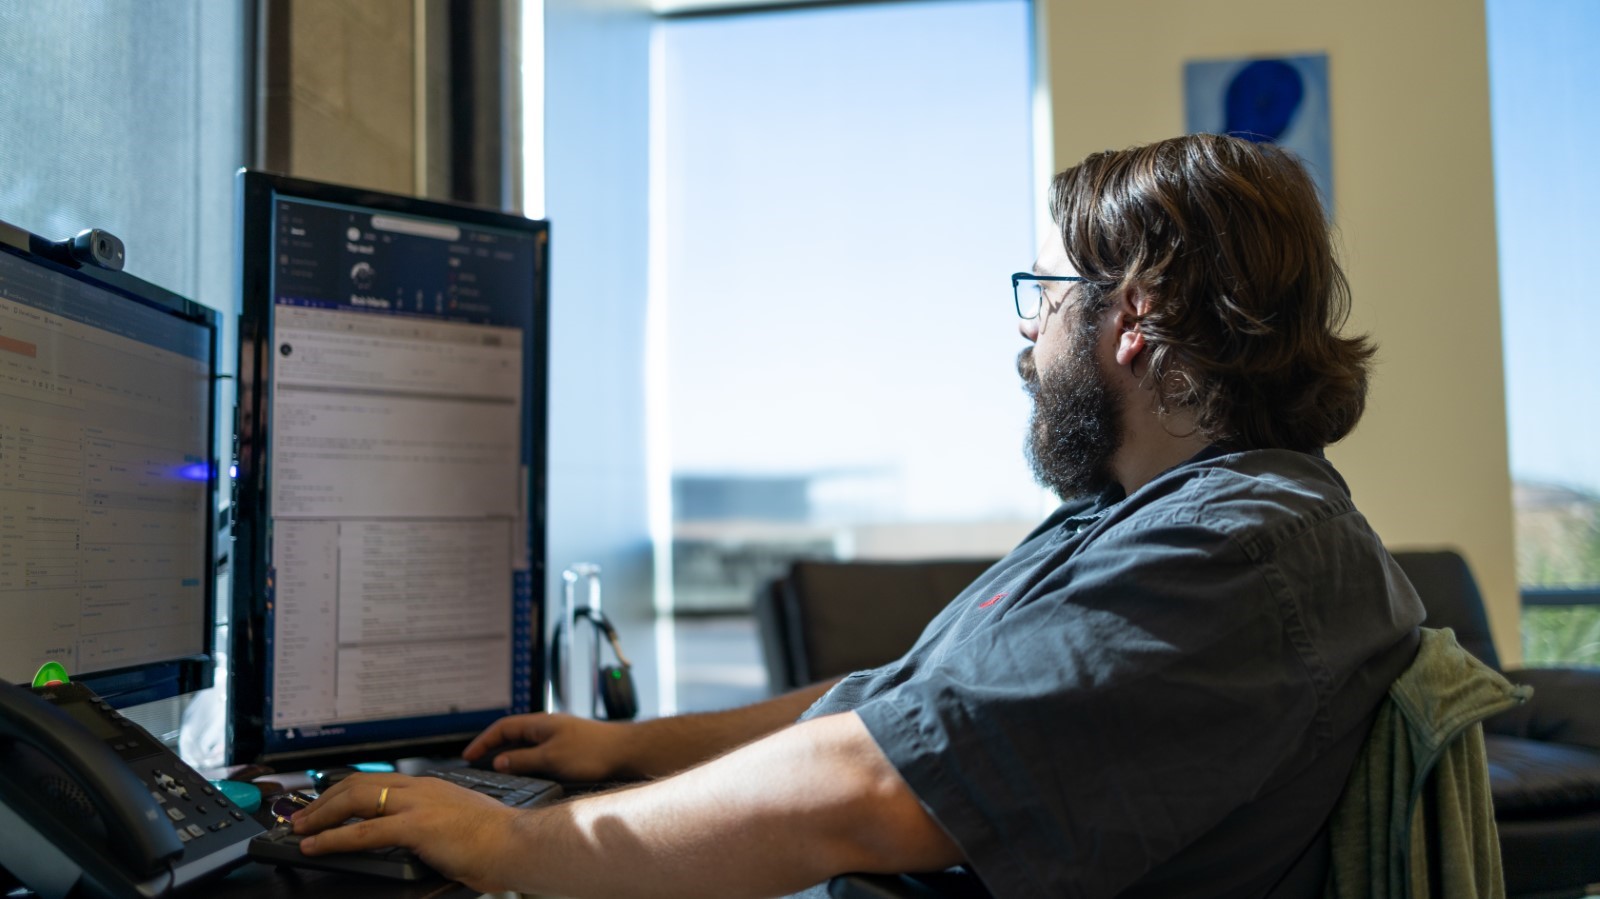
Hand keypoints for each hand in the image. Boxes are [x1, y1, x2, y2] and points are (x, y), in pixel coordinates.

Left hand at [292, 773, 519, 891]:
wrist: (517, 842)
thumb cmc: (498, 839)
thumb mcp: (461, 821)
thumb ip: (438, 823)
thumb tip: (426, 838)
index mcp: (430, 787)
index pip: (378, 780)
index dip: (345, 790)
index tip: (326, 802)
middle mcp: (420, 788)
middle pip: (358, 783)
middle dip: (324, 799)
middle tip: (302, 815)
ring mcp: (416, 805)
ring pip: (355, 800)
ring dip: (320, 815)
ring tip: (300, 828)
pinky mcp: (415, 827)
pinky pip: (363, 831)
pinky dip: (333, 838)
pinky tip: (316, 846)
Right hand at [463, 712, 636, 780]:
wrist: (628, 752)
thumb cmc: (593, 752)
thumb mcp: (551, 758)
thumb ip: (523, 760)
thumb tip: (499, 760)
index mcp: (540, 723)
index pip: (502, 727)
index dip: (482, 741)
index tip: (467, 755)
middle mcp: (548, 726)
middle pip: (512, 734)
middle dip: (493, 746)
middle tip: (476, 763)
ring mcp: (559, 736)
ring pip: (526, 744)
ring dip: (510, 755)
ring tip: (496, 771)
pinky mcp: (570, 748)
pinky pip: (539, 751)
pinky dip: (526, 760)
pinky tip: (527, 773)